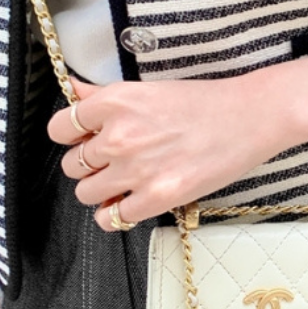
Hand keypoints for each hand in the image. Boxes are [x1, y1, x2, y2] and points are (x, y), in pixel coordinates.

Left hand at [48, 63, 287, 227]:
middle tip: (113, 161)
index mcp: (115, 103)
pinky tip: (131, 202)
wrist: (247, 118)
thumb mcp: (147, 89)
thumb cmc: (202, 102)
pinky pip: (111, 220)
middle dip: (89, 165)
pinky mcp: (156, 198)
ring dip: (101, 191)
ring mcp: (136, 170)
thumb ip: (103, 95)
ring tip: (123, 182)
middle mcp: (119, 136)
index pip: (60, 128)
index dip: (71, 136)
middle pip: (72, 165)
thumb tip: (74, 92)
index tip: (84, 140)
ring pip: (87, 194)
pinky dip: (116, 216)